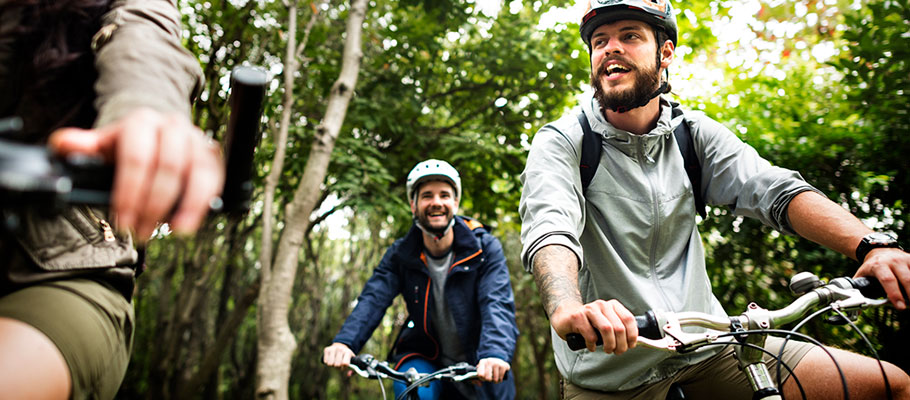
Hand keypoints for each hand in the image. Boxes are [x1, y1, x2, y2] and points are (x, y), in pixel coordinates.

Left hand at [48, 108, 223, 240]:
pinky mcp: (213, 159)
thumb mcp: (102, 147)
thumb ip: (82, 146)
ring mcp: (197, 141)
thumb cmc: (127, 149)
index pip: (137, 157)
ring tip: (171, 232)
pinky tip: (187, 226)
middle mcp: (173, 126)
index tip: (121, 220)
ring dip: (184, 207)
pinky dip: (201, 205)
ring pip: (196, 174)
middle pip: (168, 166)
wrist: (158, 138)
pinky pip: (213, 182)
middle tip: (139, 231)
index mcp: (141, 121)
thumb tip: (61, 144)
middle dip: (153, 204)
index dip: (129, 192)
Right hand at [322, 342, 353, 369]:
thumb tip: (348, 375)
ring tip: (334, 361)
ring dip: (332, 364)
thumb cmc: (346, 358)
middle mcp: (341, 349)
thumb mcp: (352, 363)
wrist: (340, 347)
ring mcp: (333, 348)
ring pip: (330, 363)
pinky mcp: (327, 349)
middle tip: (339, 364)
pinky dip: (327, 362)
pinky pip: (325, 361)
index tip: (344, 365)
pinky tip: (330, 358)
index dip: (343, 367)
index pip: (345, 363)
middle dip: (337, 367)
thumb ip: (353, 371)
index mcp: (348, 352)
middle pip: (337, 365)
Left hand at [476, 357, 509, 382]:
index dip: (481, 378)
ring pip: (495, 378)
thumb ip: (479, 377)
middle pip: (487, 377)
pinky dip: (500, 380)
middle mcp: (489, 361)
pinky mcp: (503, 366)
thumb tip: (479, 384)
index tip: (483, 378)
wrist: (500, 362)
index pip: (480, 373)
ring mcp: (496, 363)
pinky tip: (499, 378)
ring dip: (495, 381)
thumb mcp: (483, 369)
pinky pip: (500, 377)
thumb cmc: (489, 367)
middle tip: (489, 379)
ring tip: (495, 379)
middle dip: (488, 380)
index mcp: (482, 362)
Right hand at [550, 299, 636, 353]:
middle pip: (619, 327)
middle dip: (621, 344)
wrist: (565, 315)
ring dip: (609, 344)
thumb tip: (632, 343)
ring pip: (607, 329)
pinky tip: (591, 347)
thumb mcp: (606, 322)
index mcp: (612, 305)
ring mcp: (589, 310)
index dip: (632, 335)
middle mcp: (602, 305)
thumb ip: (618, 328)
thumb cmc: (588, 323)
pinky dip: (593, 345)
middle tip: (618, 352)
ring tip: (607, 350)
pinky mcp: (578, 317)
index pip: (629, 319)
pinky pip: (591, 335)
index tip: (630, 345)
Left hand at [855, 247, 909, 309]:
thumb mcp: (861, 275)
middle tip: (909, 306)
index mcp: (878, 265)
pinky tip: (909, 290)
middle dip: (909, 295)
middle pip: (906, 280)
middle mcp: (893, 261)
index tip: (900, 307)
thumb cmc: (871, 266)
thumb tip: (856, 311)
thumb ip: (858, 291)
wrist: (880, 250)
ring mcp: (905, 260)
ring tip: (909, 300)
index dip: (894, 294)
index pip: (888, 280)